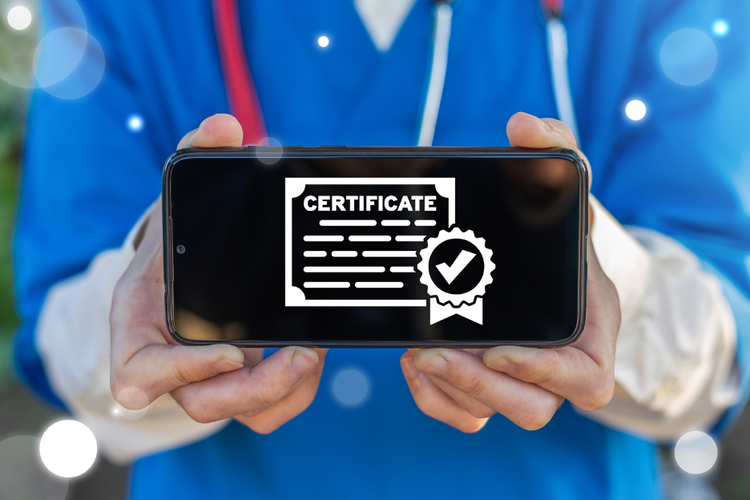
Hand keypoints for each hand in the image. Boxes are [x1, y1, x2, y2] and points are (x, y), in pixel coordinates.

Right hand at [110, 114, 326, 433]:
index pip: (137, 374)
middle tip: (299, 354)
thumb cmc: (178, 238)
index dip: (176, 374)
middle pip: (202, 404)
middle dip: (254, 388)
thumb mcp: (181, 192)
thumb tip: (225, 126)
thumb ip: (197, 153)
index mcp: (142, 322)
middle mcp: (174, 359)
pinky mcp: (245, 380)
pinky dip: (295, 391)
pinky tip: (314, 350)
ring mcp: (212, 376)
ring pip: (242, 413)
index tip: (228, 350)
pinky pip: (269, 408)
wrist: (187, 263)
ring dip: (282, 392)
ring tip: (313, 350)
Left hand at [400, 112, 620, 431]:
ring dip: (451, 390)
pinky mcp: (485, 381)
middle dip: (481, 386)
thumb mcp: (562, 186)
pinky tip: (413, 365)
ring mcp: (519, 377)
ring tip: (416, 354)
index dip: (546, 373)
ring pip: (492, 412)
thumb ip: (552, 152)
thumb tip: (523, 126)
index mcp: (589, 330)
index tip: (497, 350)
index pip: (586, 379)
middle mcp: (557, 364)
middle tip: (434, 352)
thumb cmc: (558, 230)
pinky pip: (464, 412)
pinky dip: (435, 398)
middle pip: (531, 408)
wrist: (543, 259)